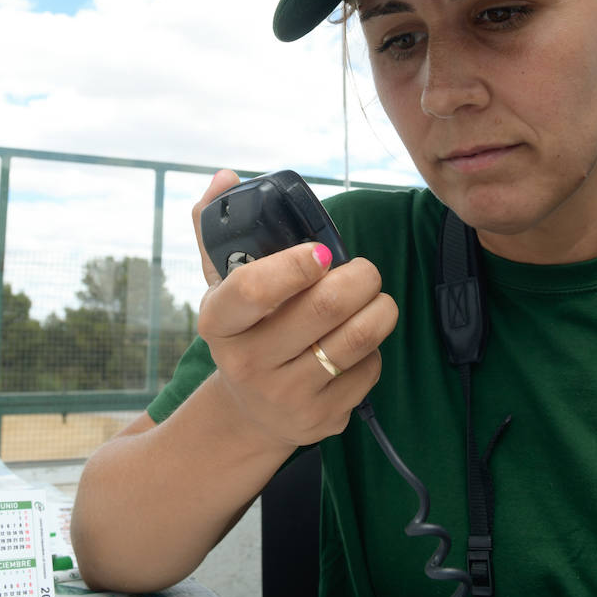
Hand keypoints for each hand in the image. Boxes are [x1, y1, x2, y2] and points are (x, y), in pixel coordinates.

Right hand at [190, 171, 397, 448]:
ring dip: (380, 307)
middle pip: (324, 307)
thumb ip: (216, 228)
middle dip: (360, 277)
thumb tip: (225, 177)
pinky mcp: (322, 419)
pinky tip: (358, 342)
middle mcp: (247, 364)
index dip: (294, 264)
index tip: (322, 251)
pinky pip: (370, 369)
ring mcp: (285, 397)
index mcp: (218, 322)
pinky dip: (375, 347)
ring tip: (374, 297)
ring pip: (358, 338)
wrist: (251, 410)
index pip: (253, 289)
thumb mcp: (222, 285)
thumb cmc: (246, 329)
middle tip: (363, 270)